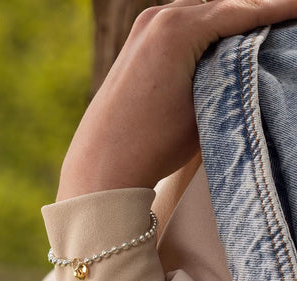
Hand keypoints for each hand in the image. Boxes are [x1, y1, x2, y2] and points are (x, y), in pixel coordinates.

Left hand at [56, 0, 296, 201]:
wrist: (103, 164)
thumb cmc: (152, 143)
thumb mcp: (205, 110)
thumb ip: (230, 76)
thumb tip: (245, 61)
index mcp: (178, 30)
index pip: (241, 11)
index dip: (276, 10)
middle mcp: (156, 20)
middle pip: (218, 8)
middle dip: (250, 14)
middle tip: (279, 23)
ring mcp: (140, 33)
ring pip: (195, 17)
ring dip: (223, 23)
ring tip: (251, 35)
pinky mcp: (132, 48)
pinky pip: (174, 31)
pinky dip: (197, 34)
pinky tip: (212, 44)